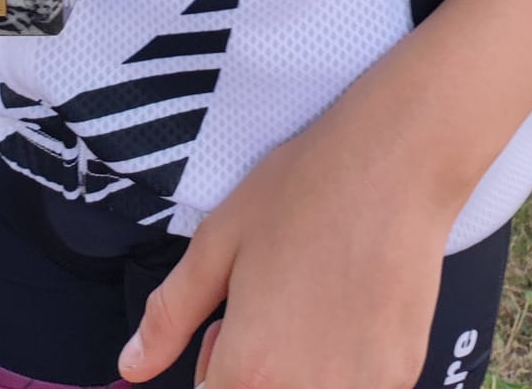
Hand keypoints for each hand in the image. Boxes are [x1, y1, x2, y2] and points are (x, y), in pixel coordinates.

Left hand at [120, 104, 453, 388]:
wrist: (394, 164)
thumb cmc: (304, 191)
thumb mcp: (218, 240)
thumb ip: (169, 315)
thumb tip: (131, 366)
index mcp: (250, 369)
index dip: (212, 366)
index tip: (226, 327)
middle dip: (251, 374)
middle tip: (268, 310)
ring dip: (299, 373)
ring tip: (308, 309)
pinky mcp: (400, 376)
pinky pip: (356, 388)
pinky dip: (344, 366)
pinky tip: (349, 308)